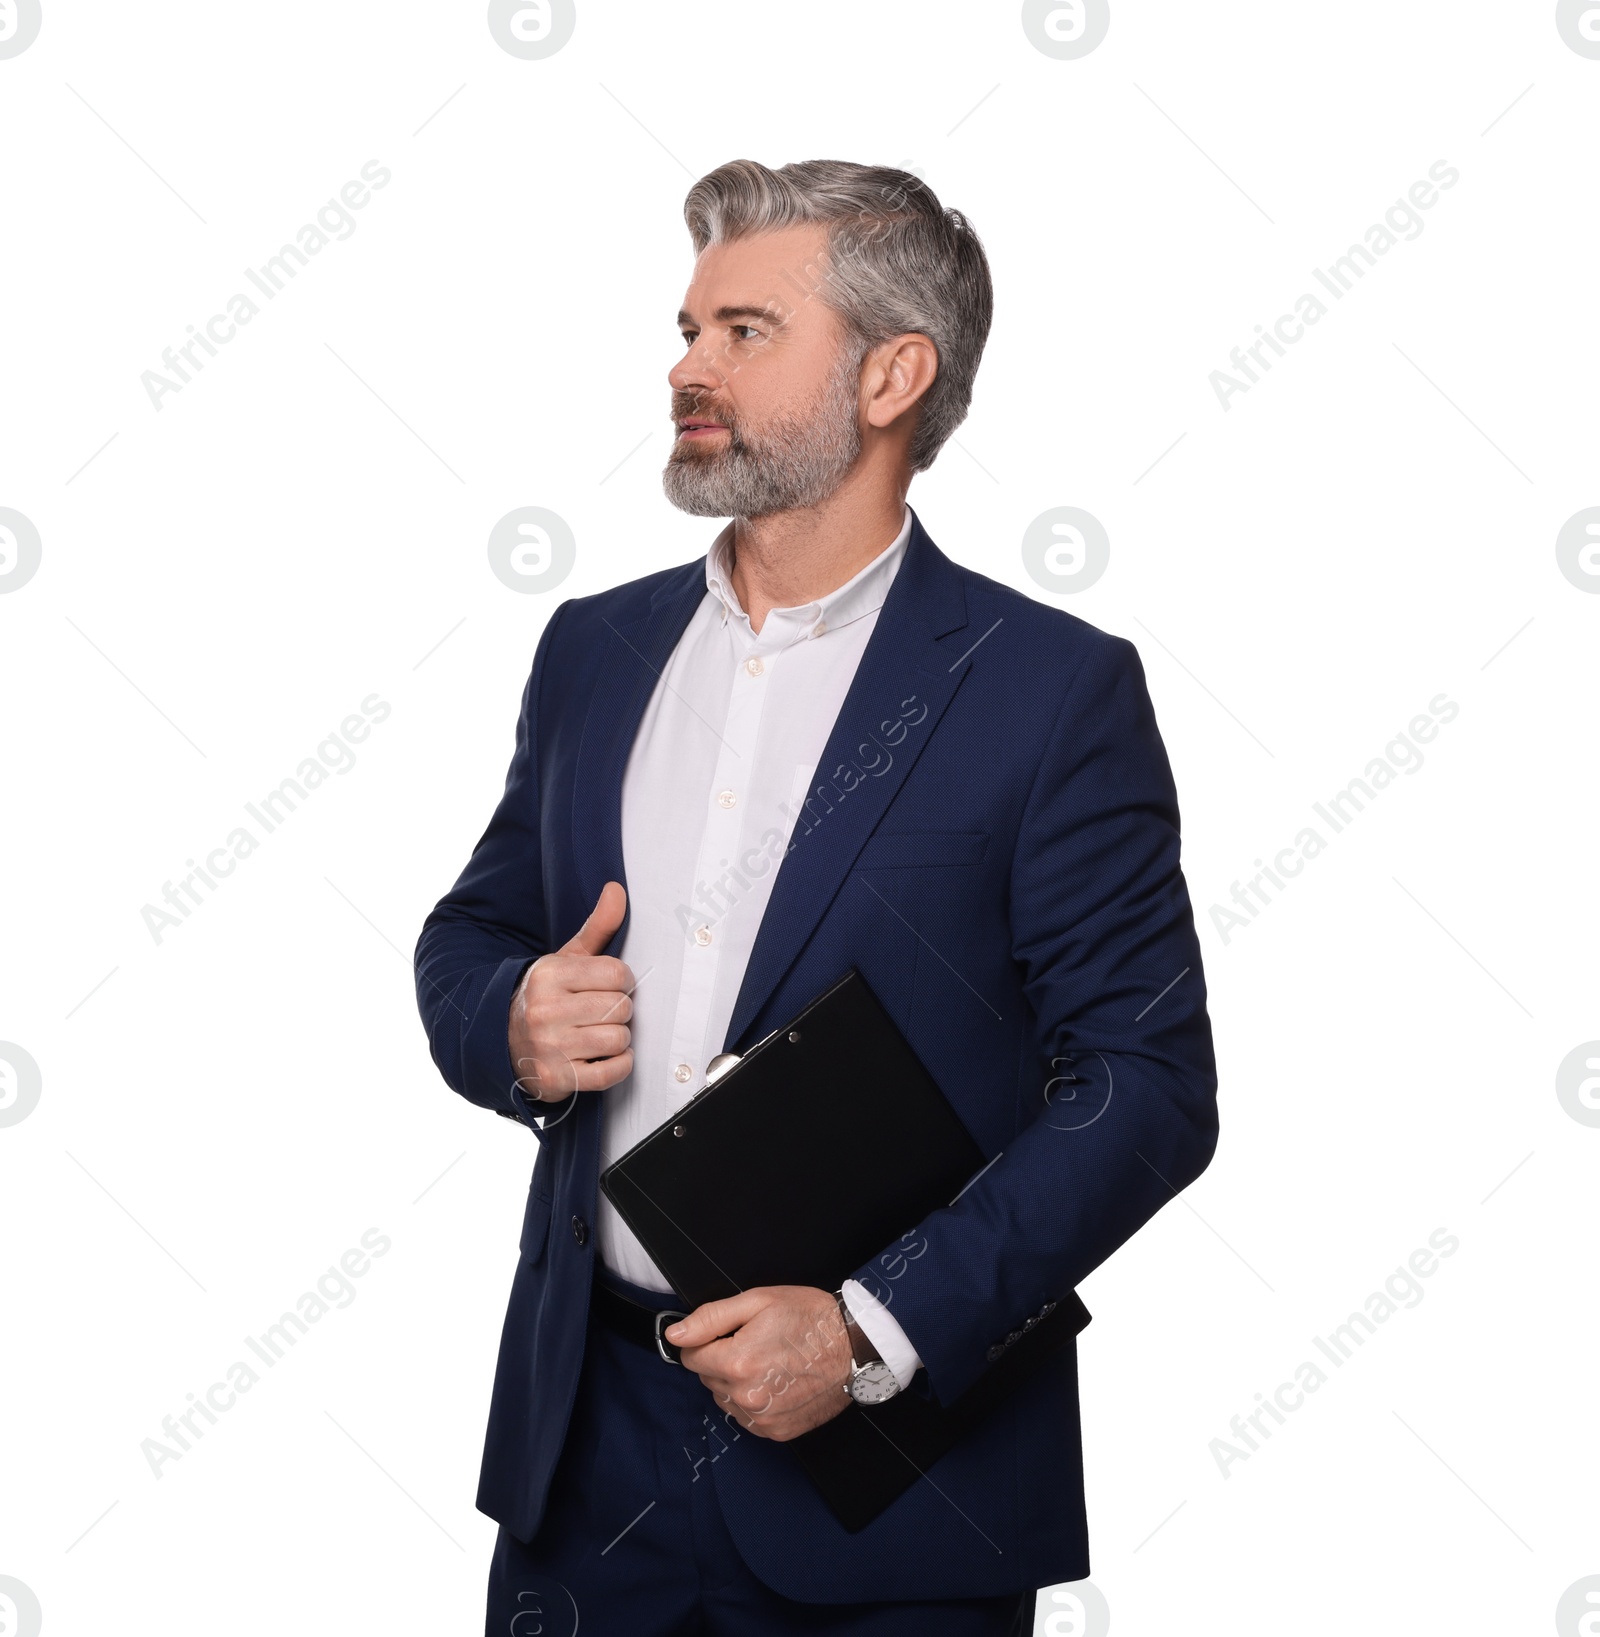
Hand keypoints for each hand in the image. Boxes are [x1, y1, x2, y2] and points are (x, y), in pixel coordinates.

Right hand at [508, 882, 632, 1104]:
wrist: (502, 1042)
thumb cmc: (544, 999)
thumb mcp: (564, 960)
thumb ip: (596, 928)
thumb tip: (617, 890)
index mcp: (549, 975)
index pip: (617, 974)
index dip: (622, 982)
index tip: (611, 987)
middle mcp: (546, 1010)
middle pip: (620, 1008)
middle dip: (620, 1011)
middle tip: (603, 1013)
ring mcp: (550, 1047)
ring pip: (618, 1039)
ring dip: (618, 1039)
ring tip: (600, 1034)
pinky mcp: (557, 1079)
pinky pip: (611, 1072)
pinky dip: (618, 1066)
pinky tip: (605, 1057)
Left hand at [666, 1286, 854, 1440]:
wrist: (855, 1346)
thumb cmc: (810, 1317)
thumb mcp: (758, 1301)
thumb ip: (711, 1318)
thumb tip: (675, 1335)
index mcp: (738, 1361)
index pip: (690, 1357)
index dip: (707, 1340)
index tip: (731, 1332)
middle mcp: (746, 1397)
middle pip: (708, 1378)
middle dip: (722, 1359)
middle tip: (756, 1342)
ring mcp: (762, 1419)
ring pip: (725, 1399)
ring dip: (737, 1382)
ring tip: (770, 1362)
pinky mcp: (776, 1432)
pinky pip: (746, 1417)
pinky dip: (754, 1400)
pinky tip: (777, 1382)